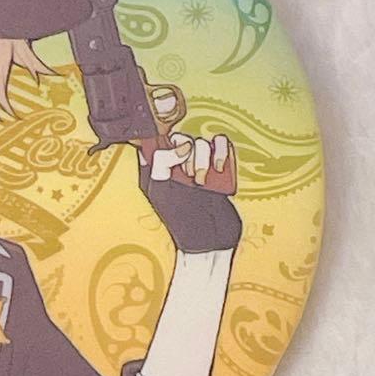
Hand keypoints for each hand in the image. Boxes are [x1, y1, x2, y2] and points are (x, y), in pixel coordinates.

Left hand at [137, 95, 241, 253]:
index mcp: (153, 166)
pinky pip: (222, 144)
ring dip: (203, 159)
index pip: (152, 135)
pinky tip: (219, 169)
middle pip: (180, 136)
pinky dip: (222, 151)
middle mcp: (175, 161)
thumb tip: (180, 145)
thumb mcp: (161, 191)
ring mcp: (197, 162)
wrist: (209, 242)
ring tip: (202, 182)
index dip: (159, 132)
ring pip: (201, 141)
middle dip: (186, 154)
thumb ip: (161, 162)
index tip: (170, 147)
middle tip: (189, 177)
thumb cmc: (181, 221)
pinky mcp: (219, 165)